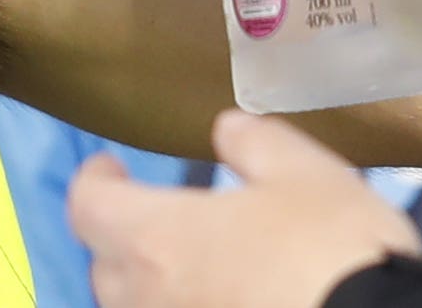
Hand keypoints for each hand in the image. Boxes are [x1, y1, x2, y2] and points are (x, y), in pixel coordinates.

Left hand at [68, 111, 417, 307]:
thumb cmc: (333, 251)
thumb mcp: (305, 173)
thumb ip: (255, 143)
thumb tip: (225, 130)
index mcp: (156, 238)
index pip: (87, 207)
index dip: (94, 182)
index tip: (109, 169)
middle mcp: (150, 299)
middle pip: (107, 267)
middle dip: (125, 239)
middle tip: (161, 221)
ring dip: (156, 289)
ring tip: (197, 271)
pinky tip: (229, 303)